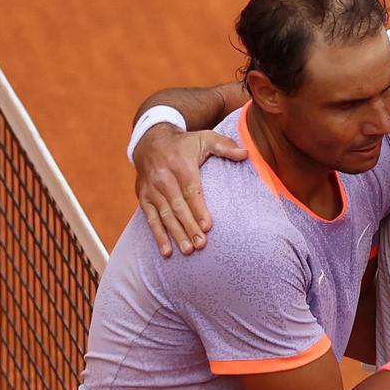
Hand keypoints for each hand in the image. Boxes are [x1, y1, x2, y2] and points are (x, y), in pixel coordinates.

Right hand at [134, 123, 246, 256]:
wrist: (149, 140)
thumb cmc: (184, 144)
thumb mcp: (204, 138)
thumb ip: (225, 146)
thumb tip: (246, 153)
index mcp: (180, 164)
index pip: (190, 190)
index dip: (199, 209)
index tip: (208, 226)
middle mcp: (163, 177)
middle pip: (178, 206)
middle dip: (189, 226)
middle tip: (201, 244)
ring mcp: (152, 189)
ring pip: (165, 215)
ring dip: (176, 234)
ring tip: (188, 250)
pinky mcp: (144, 198)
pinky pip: (150, 219)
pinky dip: (158, 236)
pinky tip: (167, 251)